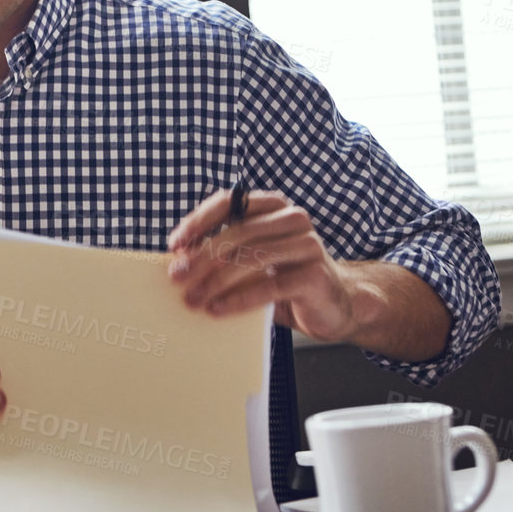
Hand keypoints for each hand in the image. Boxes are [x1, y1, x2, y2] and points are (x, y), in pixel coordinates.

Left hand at [165, 188, 355, 343]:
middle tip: (177, 276)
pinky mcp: (314, 274)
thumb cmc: (288, 281)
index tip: (175, 244)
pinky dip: (238, 299)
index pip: (229, 202)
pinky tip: (218, 309)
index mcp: (275, 207)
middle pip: (237, 233)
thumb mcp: (256, 261)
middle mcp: (293, 219)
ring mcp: (307, 244)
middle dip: (201, 257)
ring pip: (251, 258)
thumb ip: (229, 253)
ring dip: (215, 281)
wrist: (338, 305)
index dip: (198, 221)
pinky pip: (268, 286)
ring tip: (193, 299)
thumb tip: (181, 261)